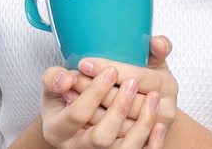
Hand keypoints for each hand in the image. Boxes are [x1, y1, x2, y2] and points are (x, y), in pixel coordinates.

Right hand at [40, 62, 164, 147]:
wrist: (75, 115)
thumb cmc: (65, 95)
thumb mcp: (52, 84)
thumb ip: (53, 76)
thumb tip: (66, 78)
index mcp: (57, 129)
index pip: (77, 114)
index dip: (94, 92)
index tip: (110, 70)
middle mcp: (77, 148)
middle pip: (101, 137)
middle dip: (118, 109)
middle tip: (132, 82)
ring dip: (141, 125)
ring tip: (153, 96)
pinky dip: (152, 144)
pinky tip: (159, 124)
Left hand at [61, 36, 176, 136]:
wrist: (148, 109)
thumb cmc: (148, 80)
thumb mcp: (154, 61)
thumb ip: (157, 48)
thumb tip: (156, 42)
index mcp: (167, 85)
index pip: (136, 77)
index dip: (109, 69)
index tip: (84, 63)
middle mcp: (163, 112)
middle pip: (124, 103)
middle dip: (95, 90)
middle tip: (73, 77)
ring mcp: (148, 134)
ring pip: (114, 128)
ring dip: (89, 110)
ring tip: (70, 91)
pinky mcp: (134, 148)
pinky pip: (112, 144)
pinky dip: (91, 127)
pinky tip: (78, 113)